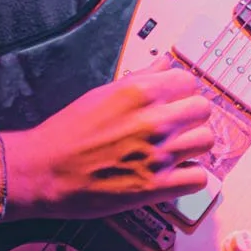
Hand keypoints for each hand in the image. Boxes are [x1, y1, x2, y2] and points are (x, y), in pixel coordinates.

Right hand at [0, 69, 216, 220]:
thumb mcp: (103, 93)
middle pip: (203, 110)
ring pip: (206, 141)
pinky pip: (199, 178)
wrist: (44, 170)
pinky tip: (175, 174)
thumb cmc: (67, 132)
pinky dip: (190, 177)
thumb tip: (164, 64)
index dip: (182, 92)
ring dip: (193, 146)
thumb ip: (141, 78)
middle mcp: (154, 120)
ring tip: (176, 150)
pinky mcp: (156, 187)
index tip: (174, 101)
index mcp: (141, 92)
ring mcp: (158, 154)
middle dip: (191, 117)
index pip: (189, 82)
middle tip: (177, 126)